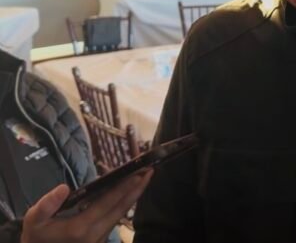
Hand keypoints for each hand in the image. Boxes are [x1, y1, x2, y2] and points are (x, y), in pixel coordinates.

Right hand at [20, 169, 152, 242]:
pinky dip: (125, 204)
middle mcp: (96, 235)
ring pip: (121, 214)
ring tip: (145, 177)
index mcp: (81, 228)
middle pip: (122, 208)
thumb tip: (63, 188)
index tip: (139, 173)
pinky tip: (130, 191)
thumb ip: (46, 205)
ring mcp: (100, 239)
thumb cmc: (37, 238)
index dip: (125, 187)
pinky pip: (116, 218)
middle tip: (151, 170)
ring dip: (134, 195)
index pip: (108, 203)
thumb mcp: (34, 222)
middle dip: (138, 189)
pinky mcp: (101, 239)